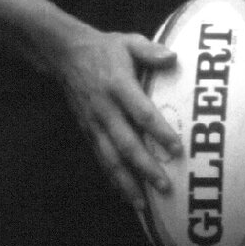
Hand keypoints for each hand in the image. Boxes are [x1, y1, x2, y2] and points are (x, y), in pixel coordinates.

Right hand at [48, 26, 182, 213]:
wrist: (66, 56)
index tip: (178, 149)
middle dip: (145, 167)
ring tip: (143, 204)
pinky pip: (101, 158)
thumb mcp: (129, 41)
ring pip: (110, 158)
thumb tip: (173, 58)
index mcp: (119, 86)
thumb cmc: (106, 49)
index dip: (159, 132)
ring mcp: (94, 123)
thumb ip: (151, 50)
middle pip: (126, 143)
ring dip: (127, 182)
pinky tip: (125, 194)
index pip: (142, 113)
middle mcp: (105, 109)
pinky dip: (112, 178)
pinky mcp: (87, 131)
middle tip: (165, 186)